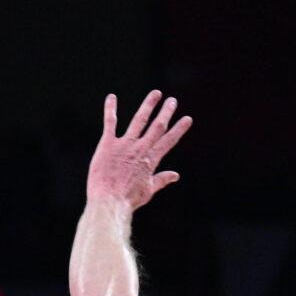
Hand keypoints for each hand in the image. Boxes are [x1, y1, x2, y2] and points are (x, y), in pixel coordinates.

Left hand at [88, 91, 190, 209]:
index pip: (168, 140)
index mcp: (151, 160)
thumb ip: (162, 179)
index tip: (187, 118)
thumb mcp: (149, 190)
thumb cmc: (129, 199)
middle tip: (172, 101)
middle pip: (157, 127)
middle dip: (166, 113)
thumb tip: (176, 175)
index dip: (179, 129)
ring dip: (148, 106)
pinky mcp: (107, 144)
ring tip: (156, 94)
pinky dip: (111, 109)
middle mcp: (140, 149)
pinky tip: (112, 97)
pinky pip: (110, 123)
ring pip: (139, 121)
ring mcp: (124, 145)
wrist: (109, 201)